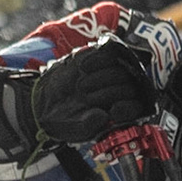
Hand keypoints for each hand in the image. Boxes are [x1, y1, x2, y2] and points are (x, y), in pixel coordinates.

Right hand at [25, 37, 155, 144]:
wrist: (46, 104)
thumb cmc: (66, 120)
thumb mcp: (76, 129)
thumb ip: (90, 125)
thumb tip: (103, 115)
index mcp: (120, 111)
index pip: (136, 106)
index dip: (127, 108)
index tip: (113, 111)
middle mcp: (120, 91)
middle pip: (129, 85)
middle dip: (109, 92)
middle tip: (85, 97)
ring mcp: (110, 72)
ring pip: (121, 67)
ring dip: (102, 76)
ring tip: (81, 86)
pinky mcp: (98, 57)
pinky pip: (108, 51)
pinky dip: (97, 59)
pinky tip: (83, 68)